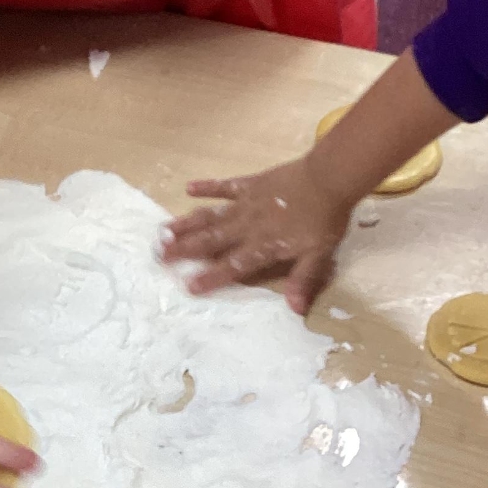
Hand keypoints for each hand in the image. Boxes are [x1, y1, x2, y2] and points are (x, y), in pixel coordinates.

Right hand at [161, 155, 353, 311]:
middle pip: (212, 240)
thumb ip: (303, 280)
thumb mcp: (319, 254)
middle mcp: (247, 226)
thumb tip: (294, 310)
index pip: (233, 265)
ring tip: (163, 231)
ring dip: (186, 224)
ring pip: (211, 216)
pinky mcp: (250, 184)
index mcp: (263, 245)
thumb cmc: (325, 219)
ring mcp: (246, 203)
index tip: (188, 285)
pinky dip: (208, 187)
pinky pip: (225, 186)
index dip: (212, 276)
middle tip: (158, 256)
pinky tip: (188, 188)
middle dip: (185, 249)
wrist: (329, 177)